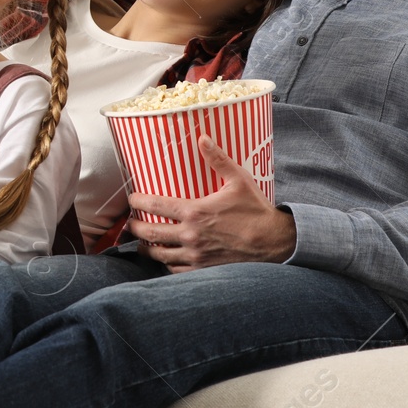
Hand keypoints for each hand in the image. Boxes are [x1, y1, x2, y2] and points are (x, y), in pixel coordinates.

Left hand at [125, 136, 295, 271]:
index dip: (137, 201)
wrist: (275, 243)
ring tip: (142, 242)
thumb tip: (203, 138)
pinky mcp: (203, 269)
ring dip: (147, 247)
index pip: (155, 205)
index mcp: (195, 212)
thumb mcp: (239, 180)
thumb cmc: (256, 211)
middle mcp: (190, 235)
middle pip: (150, 232)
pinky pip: (175, 269)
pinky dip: (166, 263)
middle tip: (131, 222)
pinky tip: (165, 257)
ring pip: (159, 254)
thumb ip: (218, 159)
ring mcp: (195, 255)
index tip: (132, 198)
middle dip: (135, 227)